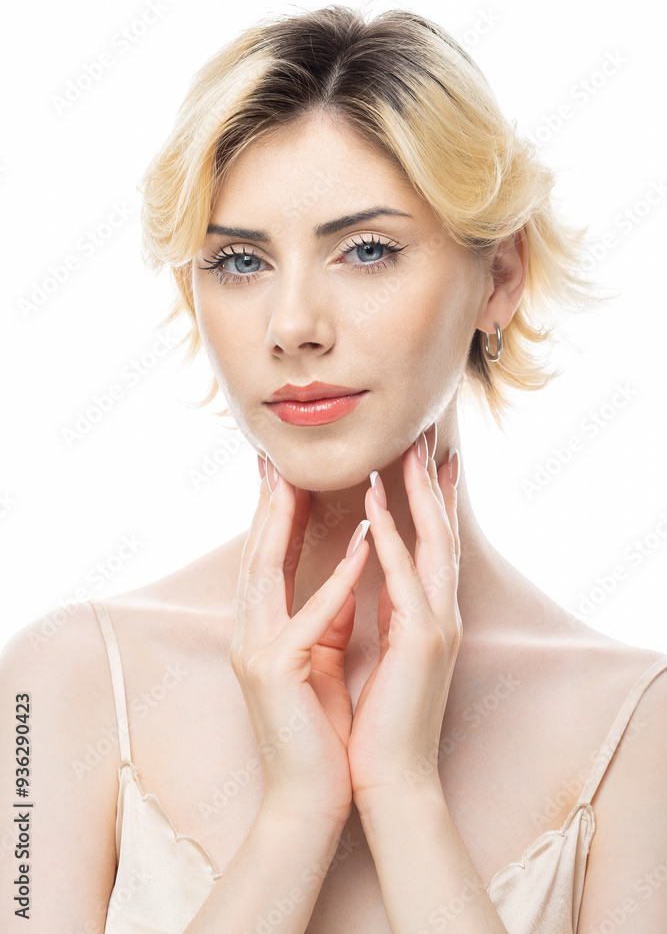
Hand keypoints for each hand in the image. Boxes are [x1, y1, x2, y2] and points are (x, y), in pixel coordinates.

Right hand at [230, 456, 369, 822]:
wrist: (311, 799)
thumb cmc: (319, 729)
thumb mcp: (321, 658)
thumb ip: (326, 615)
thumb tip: (347, 574)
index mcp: (260, 629)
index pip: (267, 557)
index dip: (276, 510)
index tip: (289, 468)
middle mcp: (249, 633)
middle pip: (257, 551)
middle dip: (270, 500)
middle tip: (282, 454)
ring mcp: (255, 651)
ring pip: (268, 570)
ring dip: (289, 519)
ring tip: (309, 476)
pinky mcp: (276, 672)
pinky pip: (310, 613)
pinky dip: (338, 575)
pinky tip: (364, 540)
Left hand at [347, 431, 460, 808]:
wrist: (387, 779)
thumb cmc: (376, 719)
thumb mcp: (379, 650)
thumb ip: (380, 609)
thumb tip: (368, 573)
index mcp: (425, 616)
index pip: (428, 545)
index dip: (427, 500)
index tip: (421, 460)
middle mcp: (439, 613)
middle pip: (440, 532)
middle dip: (432, 482)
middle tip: (427, 436)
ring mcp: (436, 624)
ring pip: (431, 542)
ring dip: (417, 492)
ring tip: (407, 449)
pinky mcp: (422, 640)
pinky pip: (402, 574)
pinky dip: (389, 534)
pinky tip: (375, 501)